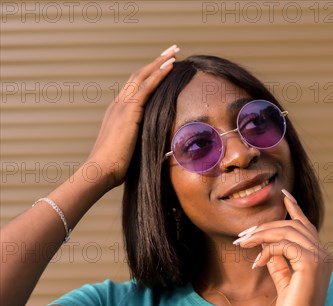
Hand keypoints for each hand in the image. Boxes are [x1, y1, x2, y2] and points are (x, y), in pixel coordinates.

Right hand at [86, 44, 179, 189]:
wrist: (101, 170)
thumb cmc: (116, 168)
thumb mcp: (132, 151)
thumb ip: (144, 144)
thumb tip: (162, 151)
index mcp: (118, 113)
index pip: (135, 88)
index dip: (150, 75)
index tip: (164, 66)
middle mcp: (119, 104)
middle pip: (138, 75)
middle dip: (156, 61)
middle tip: (172, 50)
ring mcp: (122, 106)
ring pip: (143, 76)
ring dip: (160, 62)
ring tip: (175, 52)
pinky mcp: (129, 111)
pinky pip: (146, 87)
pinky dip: (159, 74)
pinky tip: (170, 66)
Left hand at [235, 190, 332, 305]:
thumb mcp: (284, 280)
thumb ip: (279, 261)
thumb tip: (268, 245)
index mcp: (319, 255)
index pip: (306, 225)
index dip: (294, 208)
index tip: (284, 194)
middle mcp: (323, 252)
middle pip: (292, 225)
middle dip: (265, 227)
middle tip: (242, 236)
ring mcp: (319, 256)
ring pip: (287, 231)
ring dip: (261, 235)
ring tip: (243, 244)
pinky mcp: (311, 263)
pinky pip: (284, 245)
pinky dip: (268, 250)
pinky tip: (258, 264)